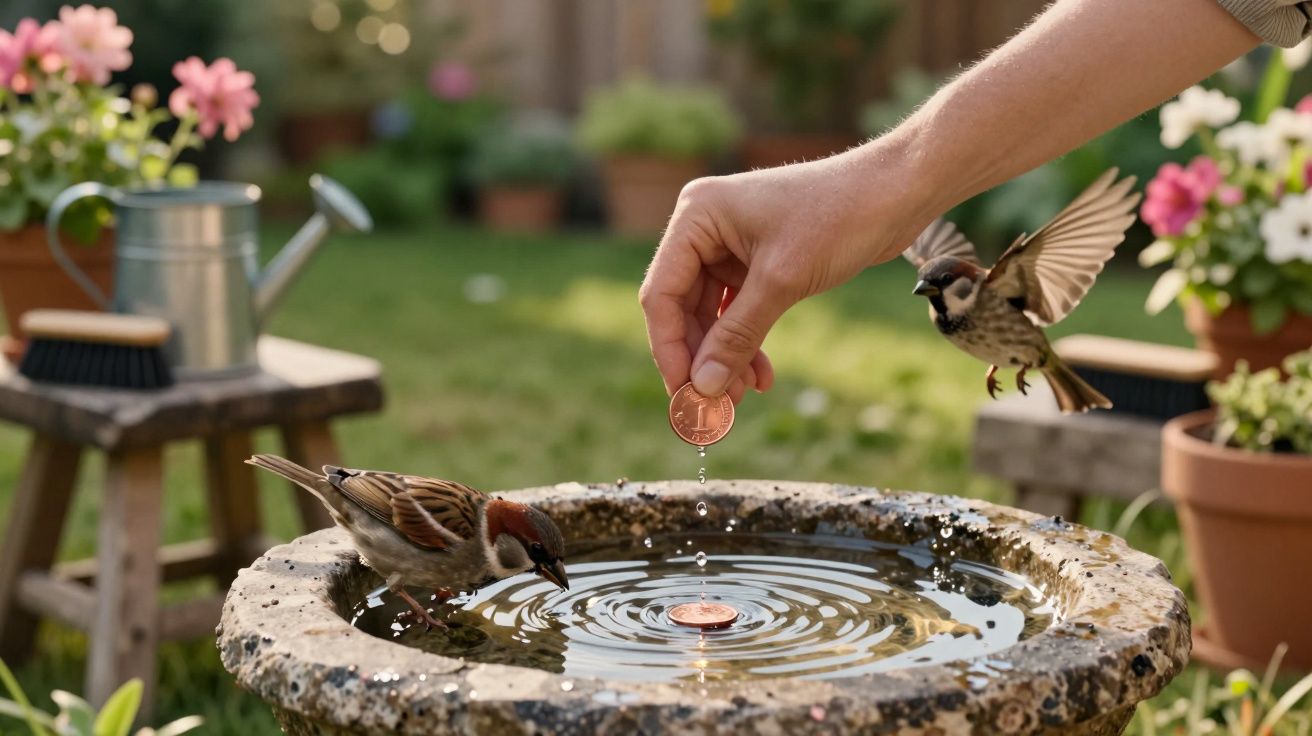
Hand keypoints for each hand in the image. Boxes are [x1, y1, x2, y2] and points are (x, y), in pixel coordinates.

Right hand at [639, 145, 930, 400]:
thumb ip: (737, 336)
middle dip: (701, 359)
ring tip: (742, 396)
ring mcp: (730, 244)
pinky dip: (747, 342)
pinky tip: (761, 376)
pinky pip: (737, 310)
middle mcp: (705, 228)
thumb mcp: (782, 281)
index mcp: (697, 216)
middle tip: (715, 407)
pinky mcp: (756, 259)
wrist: (897, 192)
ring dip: (724, 357)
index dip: (670, 349)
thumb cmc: (839, 217)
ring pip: (711, 315)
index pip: (662, 293)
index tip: (685, 394)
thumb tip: (703, 388)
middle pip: (683, 308)